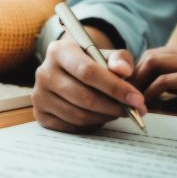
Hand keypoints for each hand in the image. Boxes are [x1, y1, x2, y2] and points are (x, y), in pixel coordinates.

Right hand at [32, 32, 146, 132]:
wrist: (66, 70)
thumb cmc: (90, 62)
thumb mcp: (106, 55)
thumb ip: (120, 60)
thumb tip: (124, 71)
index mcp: (59, 51)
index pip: (88, 72)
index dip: (115, 88)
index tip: (137, 99)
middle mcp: (44, 72)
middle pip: (83, 96)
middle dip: (113, 107)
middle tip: (132, 111)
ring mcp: (39, 95)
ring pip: (78, 115)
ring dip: (104, 117)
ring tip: (117, 112)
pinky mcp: (40, 113)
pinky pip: (70, 126)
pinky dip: (90, 125)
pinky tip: (100, 117)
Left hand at [131, 40, 176, 107]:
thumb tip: (164, 88)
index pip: (160, 52)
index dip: (141, 68)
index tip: (131, 85)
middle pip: (151, 55)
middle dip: (134, 74)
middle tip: (124, 93)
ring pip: (154, 63)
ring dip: (137, 81)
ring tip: (130, 99)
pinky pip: (166, 82)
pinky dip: (151, 92)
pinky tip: (146, 105)